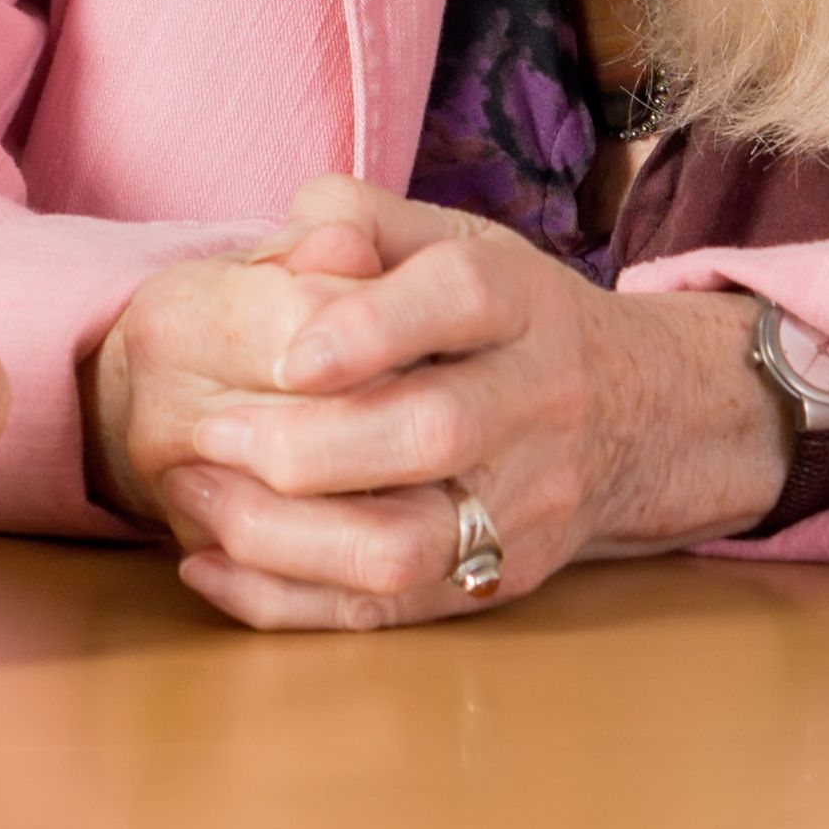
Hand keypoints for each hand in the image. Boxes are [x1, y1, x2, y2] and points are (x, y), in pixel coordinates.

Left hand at [83, 177, 778, 629]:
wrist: (637, 412)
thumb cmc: (503, 318)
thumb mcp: (448, 239)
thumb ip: (355, 219)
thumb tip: (286, 249)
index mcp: (520, 300)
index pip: (460, 297)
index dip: (371, 322)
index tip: (287, 352)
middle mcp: (538, 402)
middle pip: (429, 432)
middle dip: (299, 439)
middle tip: (199, 427)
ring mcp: (526, 503)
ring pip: (407, 543)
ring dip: (282, 532)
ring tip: (191, 495)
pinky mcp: (500, 578)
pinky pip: (389, 609)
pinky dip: (288, 598)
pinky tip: (208, 565)